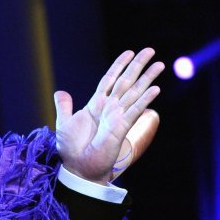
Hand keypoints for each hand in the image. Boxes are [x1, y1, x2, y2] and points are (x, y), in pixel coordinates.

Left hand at [54, 48, 163, 183]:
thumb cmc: (72, 149)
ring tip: (159, 64)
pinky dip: (144, 99)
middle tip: (150, 50)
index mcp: (96, 105)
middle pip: (126, 81)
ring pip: (134, 92)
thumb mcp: (64, 124)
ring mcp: (117, 117)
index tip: (129, 53)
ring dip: (147, 78)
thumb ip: (64, 107)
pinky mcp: (121, 127)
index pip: (109, 80)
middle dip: (138, 66)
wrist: (78, 168)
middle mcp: (109, 108)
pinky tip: (155, 89)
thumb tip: (60, 92)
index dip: (119, 66)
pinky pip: (135, 110)